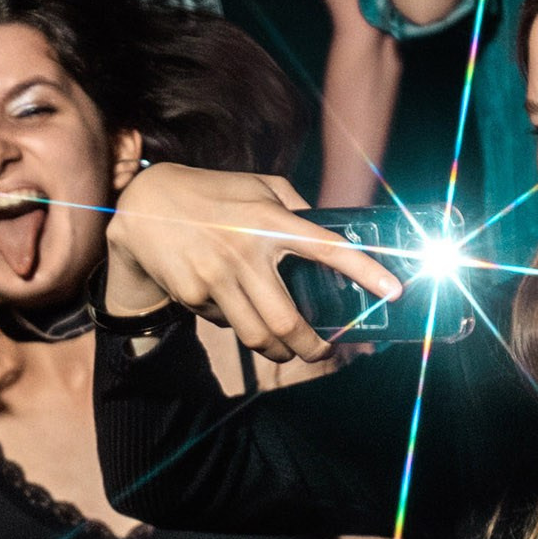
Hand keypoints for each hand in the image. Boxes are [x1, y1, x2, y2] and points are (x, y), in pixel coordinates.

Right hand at [103, 163, 404, 363]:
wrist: (143, 205)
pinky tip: (231, 308)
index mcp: (270, 220)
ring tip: (288, 351)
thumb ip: (296, 204)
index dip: (365, 271)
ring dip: (280, 353)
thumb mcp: (257, 185)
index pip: (328, 248)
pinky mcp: (193, 295)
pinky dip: (236, 324)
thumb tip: (331, 230)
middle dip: (313, 349)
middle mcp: (246, 252)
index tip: (394, 291)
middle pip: (289, 322)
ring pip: (258, 336)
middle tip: (324, 352)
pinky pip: (225, 323)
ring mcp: (217, 278)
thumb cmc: (211, 192)